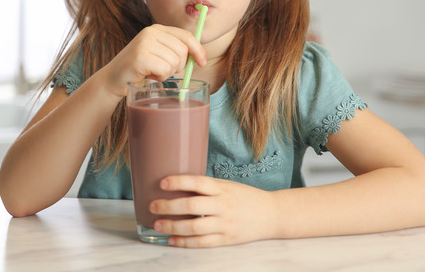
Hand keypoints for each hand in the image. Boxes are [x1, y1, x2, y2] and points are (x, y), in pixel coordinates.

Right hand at [102, 24, 205, 97]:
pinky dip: (161, 77)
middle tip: (165, 70)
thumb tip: (202, 55)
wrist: (114, 78)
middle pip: (182, 50)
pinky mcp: (140, 56)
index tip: (202, 62)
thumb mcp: (159, 53)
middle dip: (179, 65)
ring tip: (154, 72)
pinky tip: (149, 75)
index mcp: (157, 29)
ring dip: (168, 73)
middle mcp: (151, 32)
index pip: (186, 35)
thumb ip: (176, 50)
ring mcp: (144, 43)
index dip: (198, 49)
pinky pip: (165, 70)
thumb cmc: (140, 68)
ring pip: (174, 61)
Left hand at [149, 175, 276, 247]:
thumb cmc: (245, 197)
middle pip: (192, 206)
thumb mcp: (227, 186)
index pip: (197, 182)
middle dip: (169, 206)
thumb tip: (176, 186)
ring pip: (194, 227)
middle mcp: (223, 205)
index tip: (162, 182)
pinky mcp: (227, 239)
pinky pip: (202, 243)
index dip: (179, 182)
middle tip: (152, 205)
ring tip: (158, 224)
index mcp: (222, 188)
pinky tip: (172, 240)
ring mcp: (225, 224)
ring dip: (173, 227)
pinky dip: (185, 242)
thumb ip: (206, 188)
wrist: (272, 214)